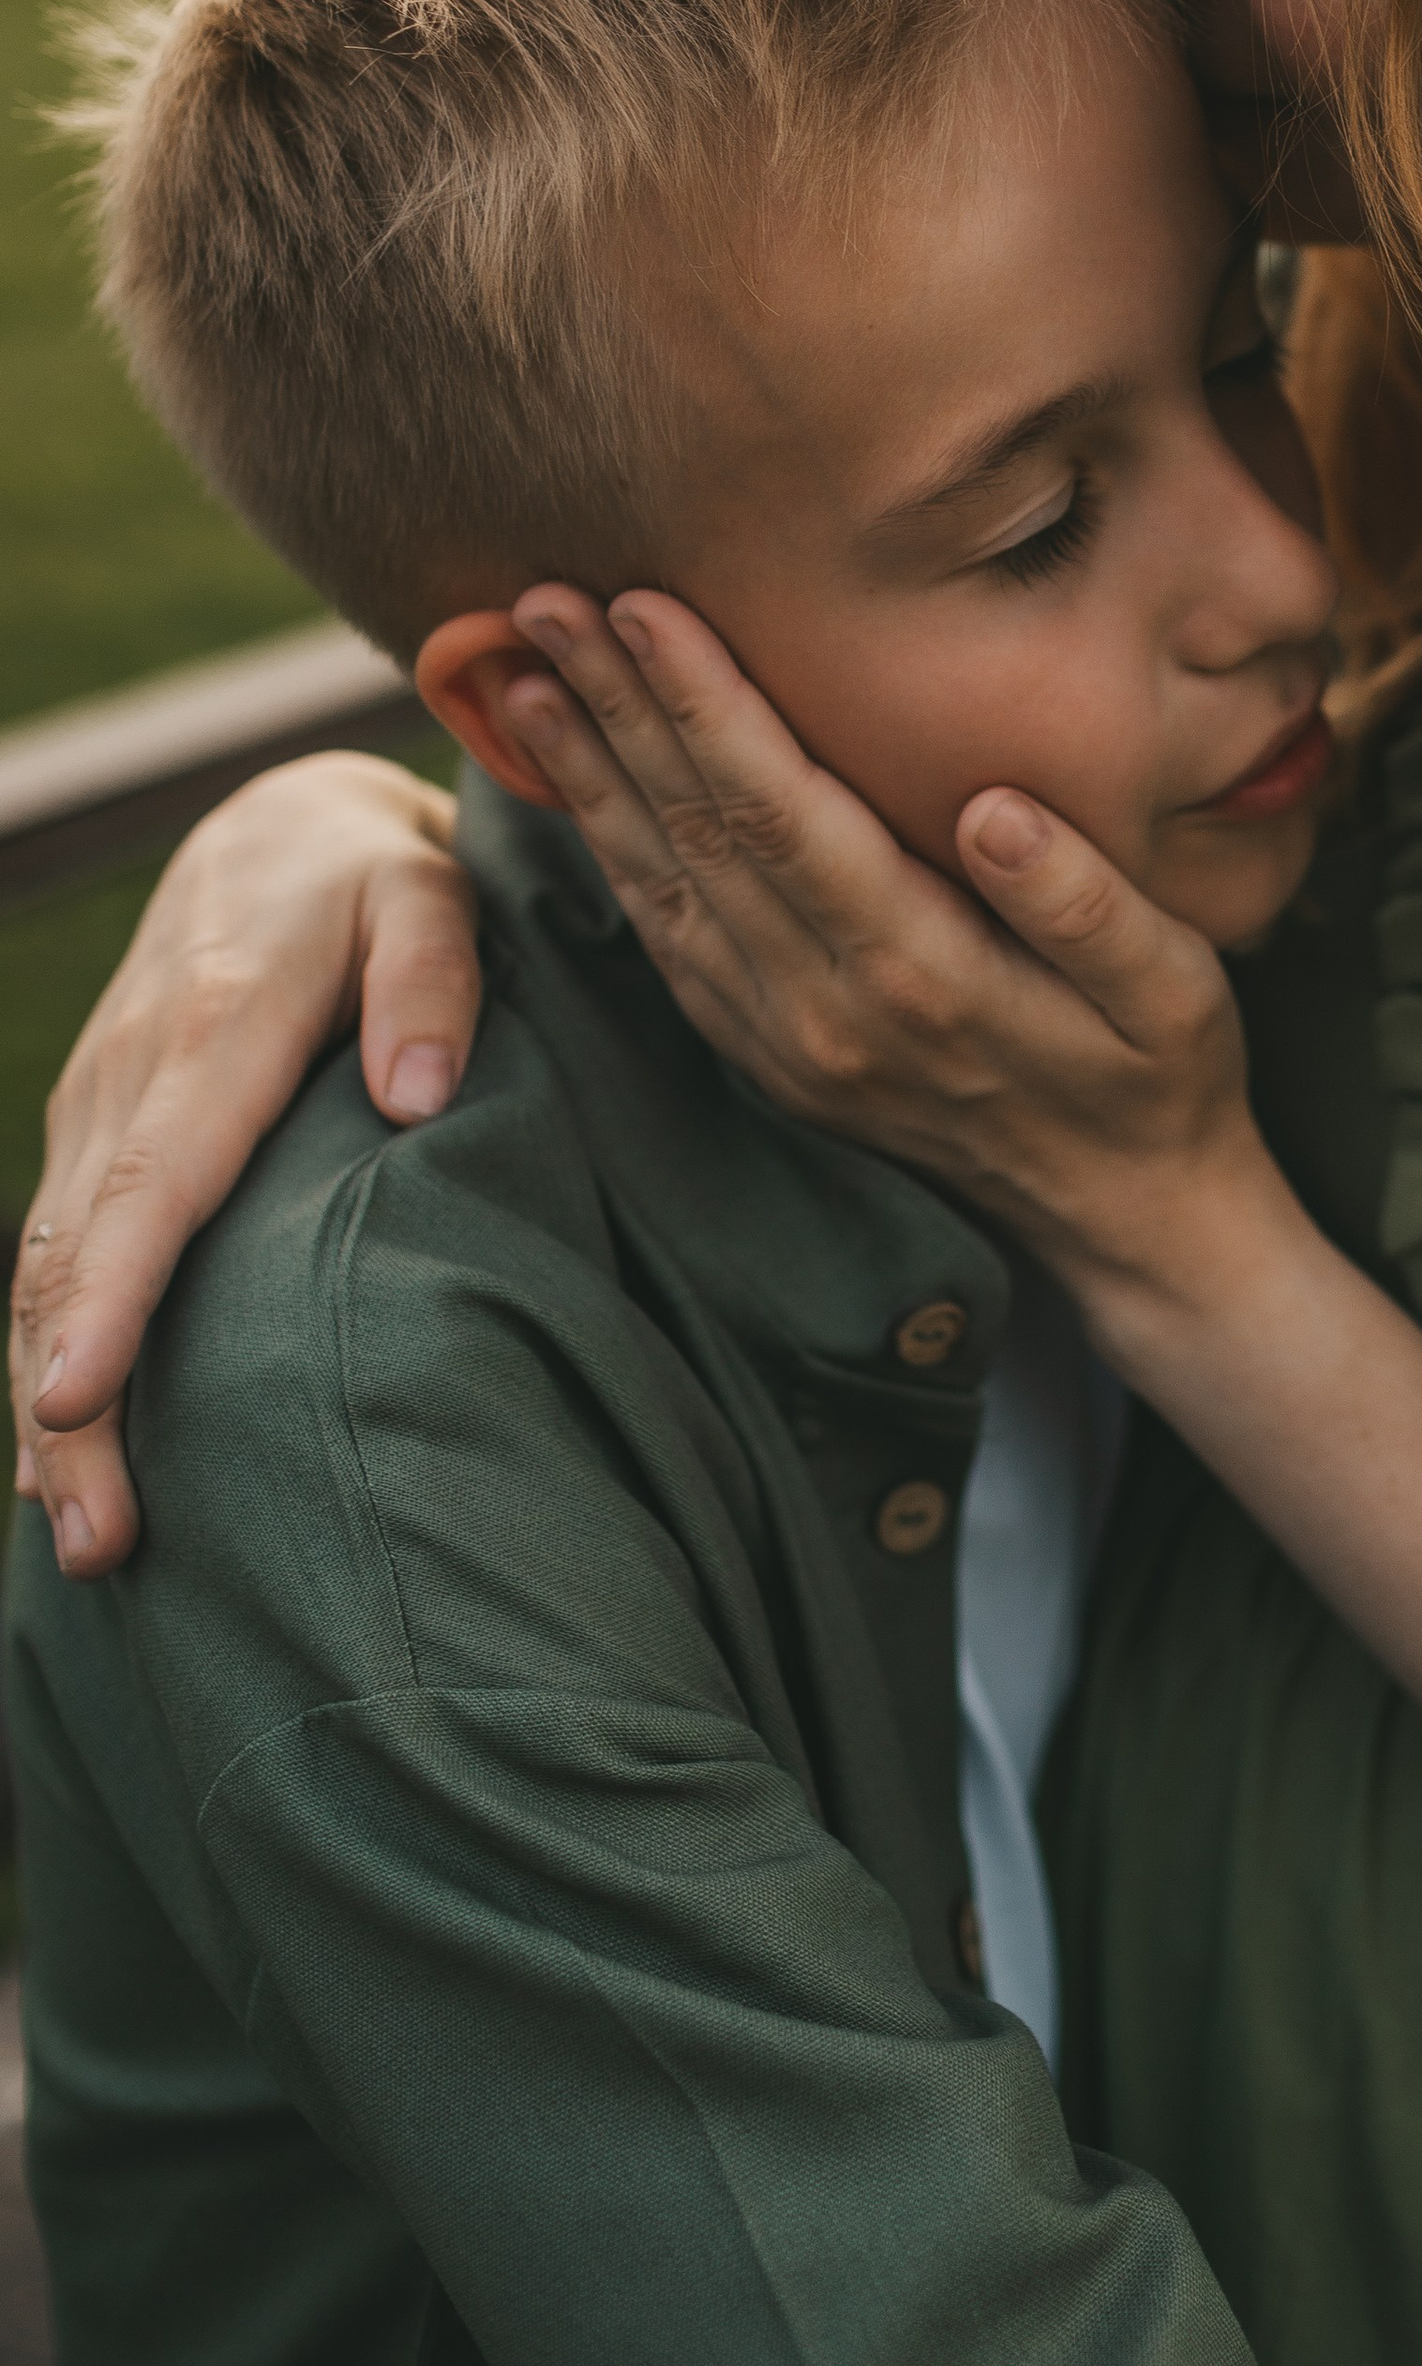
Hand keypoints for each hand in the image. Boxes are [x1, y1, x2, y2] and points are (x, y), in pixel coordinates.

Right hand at [15, 754, 480, 1575]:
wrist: (278, 825)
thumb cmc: (374, 875)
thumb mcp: (430, 892)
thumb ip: (433, 983)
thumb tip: (419, 1100)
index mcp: (213, 1031)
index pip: (150, 1183)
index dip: (111, 1298)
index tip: (77, 1402)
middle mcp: (131, 1077)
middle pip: (77, 1259)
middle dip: (70, 1407)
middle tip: (99, 1541)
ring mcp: (97, 1103)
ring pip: (48, 1269)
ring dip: (49, 1406)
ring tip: (85, 1538)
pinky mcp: (93, 1126)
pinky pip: (55, 1250)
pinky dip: (43, 1349)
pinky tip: (55, 1457)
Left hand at [503, 585, 1265, 1280]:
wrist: (1125, 1220)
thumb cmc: (1163, 1076)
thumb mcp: (1173, 989)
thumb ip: (1085, 903)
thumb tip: (996, 809)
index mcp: (925, 977)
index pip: (785, 814)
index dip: (706, 705)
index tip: (642, 604)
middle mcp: (830, 1015)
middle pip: (698, 834)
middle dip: (617, 706)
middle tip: (540, 594)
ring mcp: (787, 1046)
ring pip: (662, 885)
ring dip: (587, 772)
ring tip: (516, 668)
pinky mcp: (768, 1061)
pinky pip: (666, 942)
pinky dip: (609, 852)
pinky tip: (573, 782)